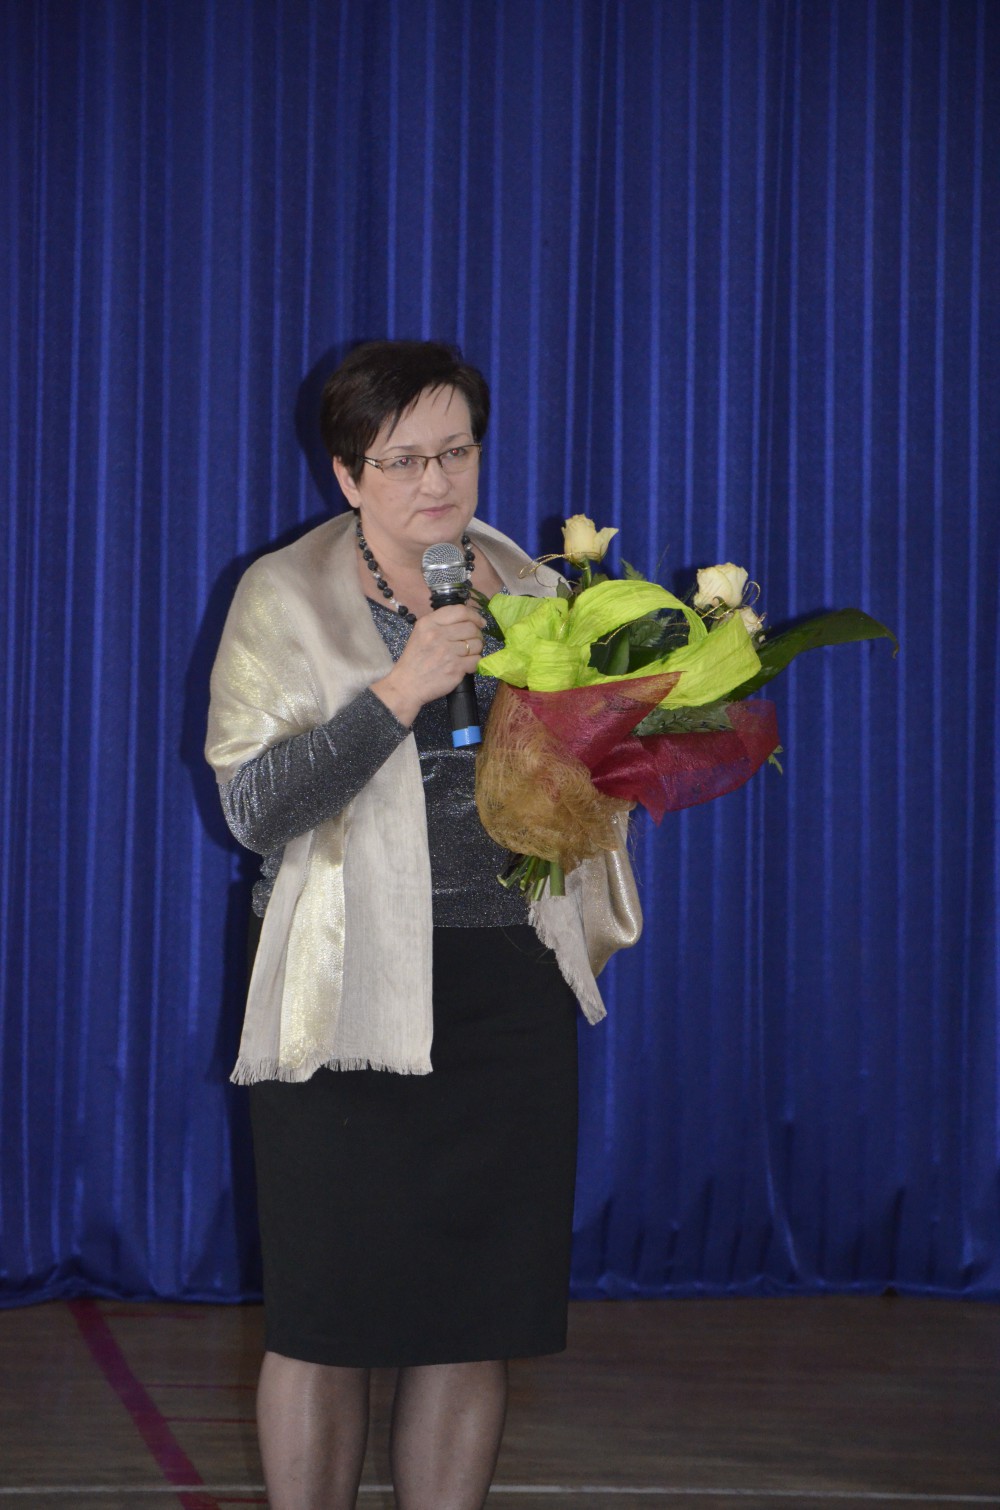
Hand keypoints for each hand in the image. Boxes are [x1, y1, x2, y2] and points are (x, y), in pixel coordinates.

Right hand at [371, 603, 486, 726]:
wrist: (407, 684)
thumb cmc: (415, 659)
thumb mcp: (420, 633)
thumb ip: (440, 623)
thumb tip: (468, 619)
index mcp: (429, 623)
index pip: (460, 611)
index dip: (474, 615)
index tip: (479, 622)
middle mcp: (438, 635)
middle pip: (471, 628)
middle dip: (477, 634)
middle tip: (473, 641)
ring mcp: (448, 652)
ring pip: (477, 644)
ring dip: (476, 649)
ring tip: (467, 654)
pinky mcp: (455, 668)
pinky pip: (476, 660)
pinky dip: (474, 663)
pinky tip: (465, 665)